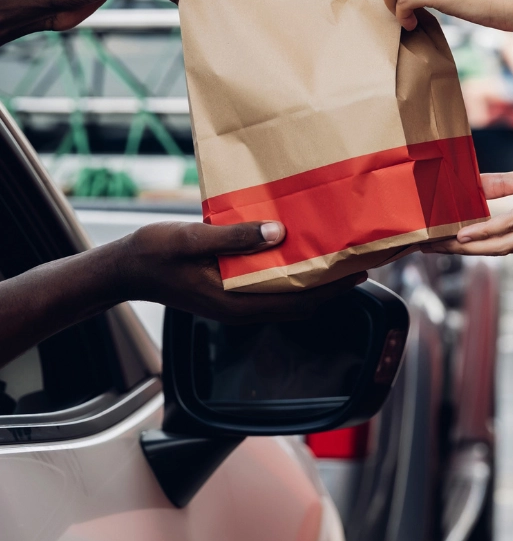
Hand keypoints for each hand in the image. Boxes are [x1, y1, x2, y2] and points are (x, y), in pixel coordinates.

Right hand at [117, 220, 365, 321]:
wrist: (126, 268)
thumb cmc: (155, 253)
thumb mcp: (193, 238)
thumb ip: (234, 238)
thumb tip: (277, 233)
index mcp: (236, 302)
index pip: (298, 301)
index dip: (332, 289)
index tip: (359, 271)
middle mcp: (242, 307)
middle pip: (300, 302)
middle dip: (332, 286)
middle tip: (359, 260)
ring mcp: (237, 302)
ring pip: (288, 296)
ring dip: (314, 280)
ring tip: (338, 255)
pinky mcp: (231, 292)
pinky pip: (272, 287)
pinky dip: (292, 273)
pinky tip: (301, 251)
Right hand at [434, 131, 512, 254]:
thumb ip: (509, 184)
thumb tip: (476, 184)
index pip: (507, 245)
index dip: (475, 248)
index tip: (445, 246)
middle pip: (498, 251)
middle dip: (461, 253)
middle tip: (428, 250)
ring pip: (501, 244)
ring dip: (466, 247)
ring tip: (436, 245)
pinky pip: (511, 224)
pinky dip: (485, 231)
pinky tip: (463, 233)